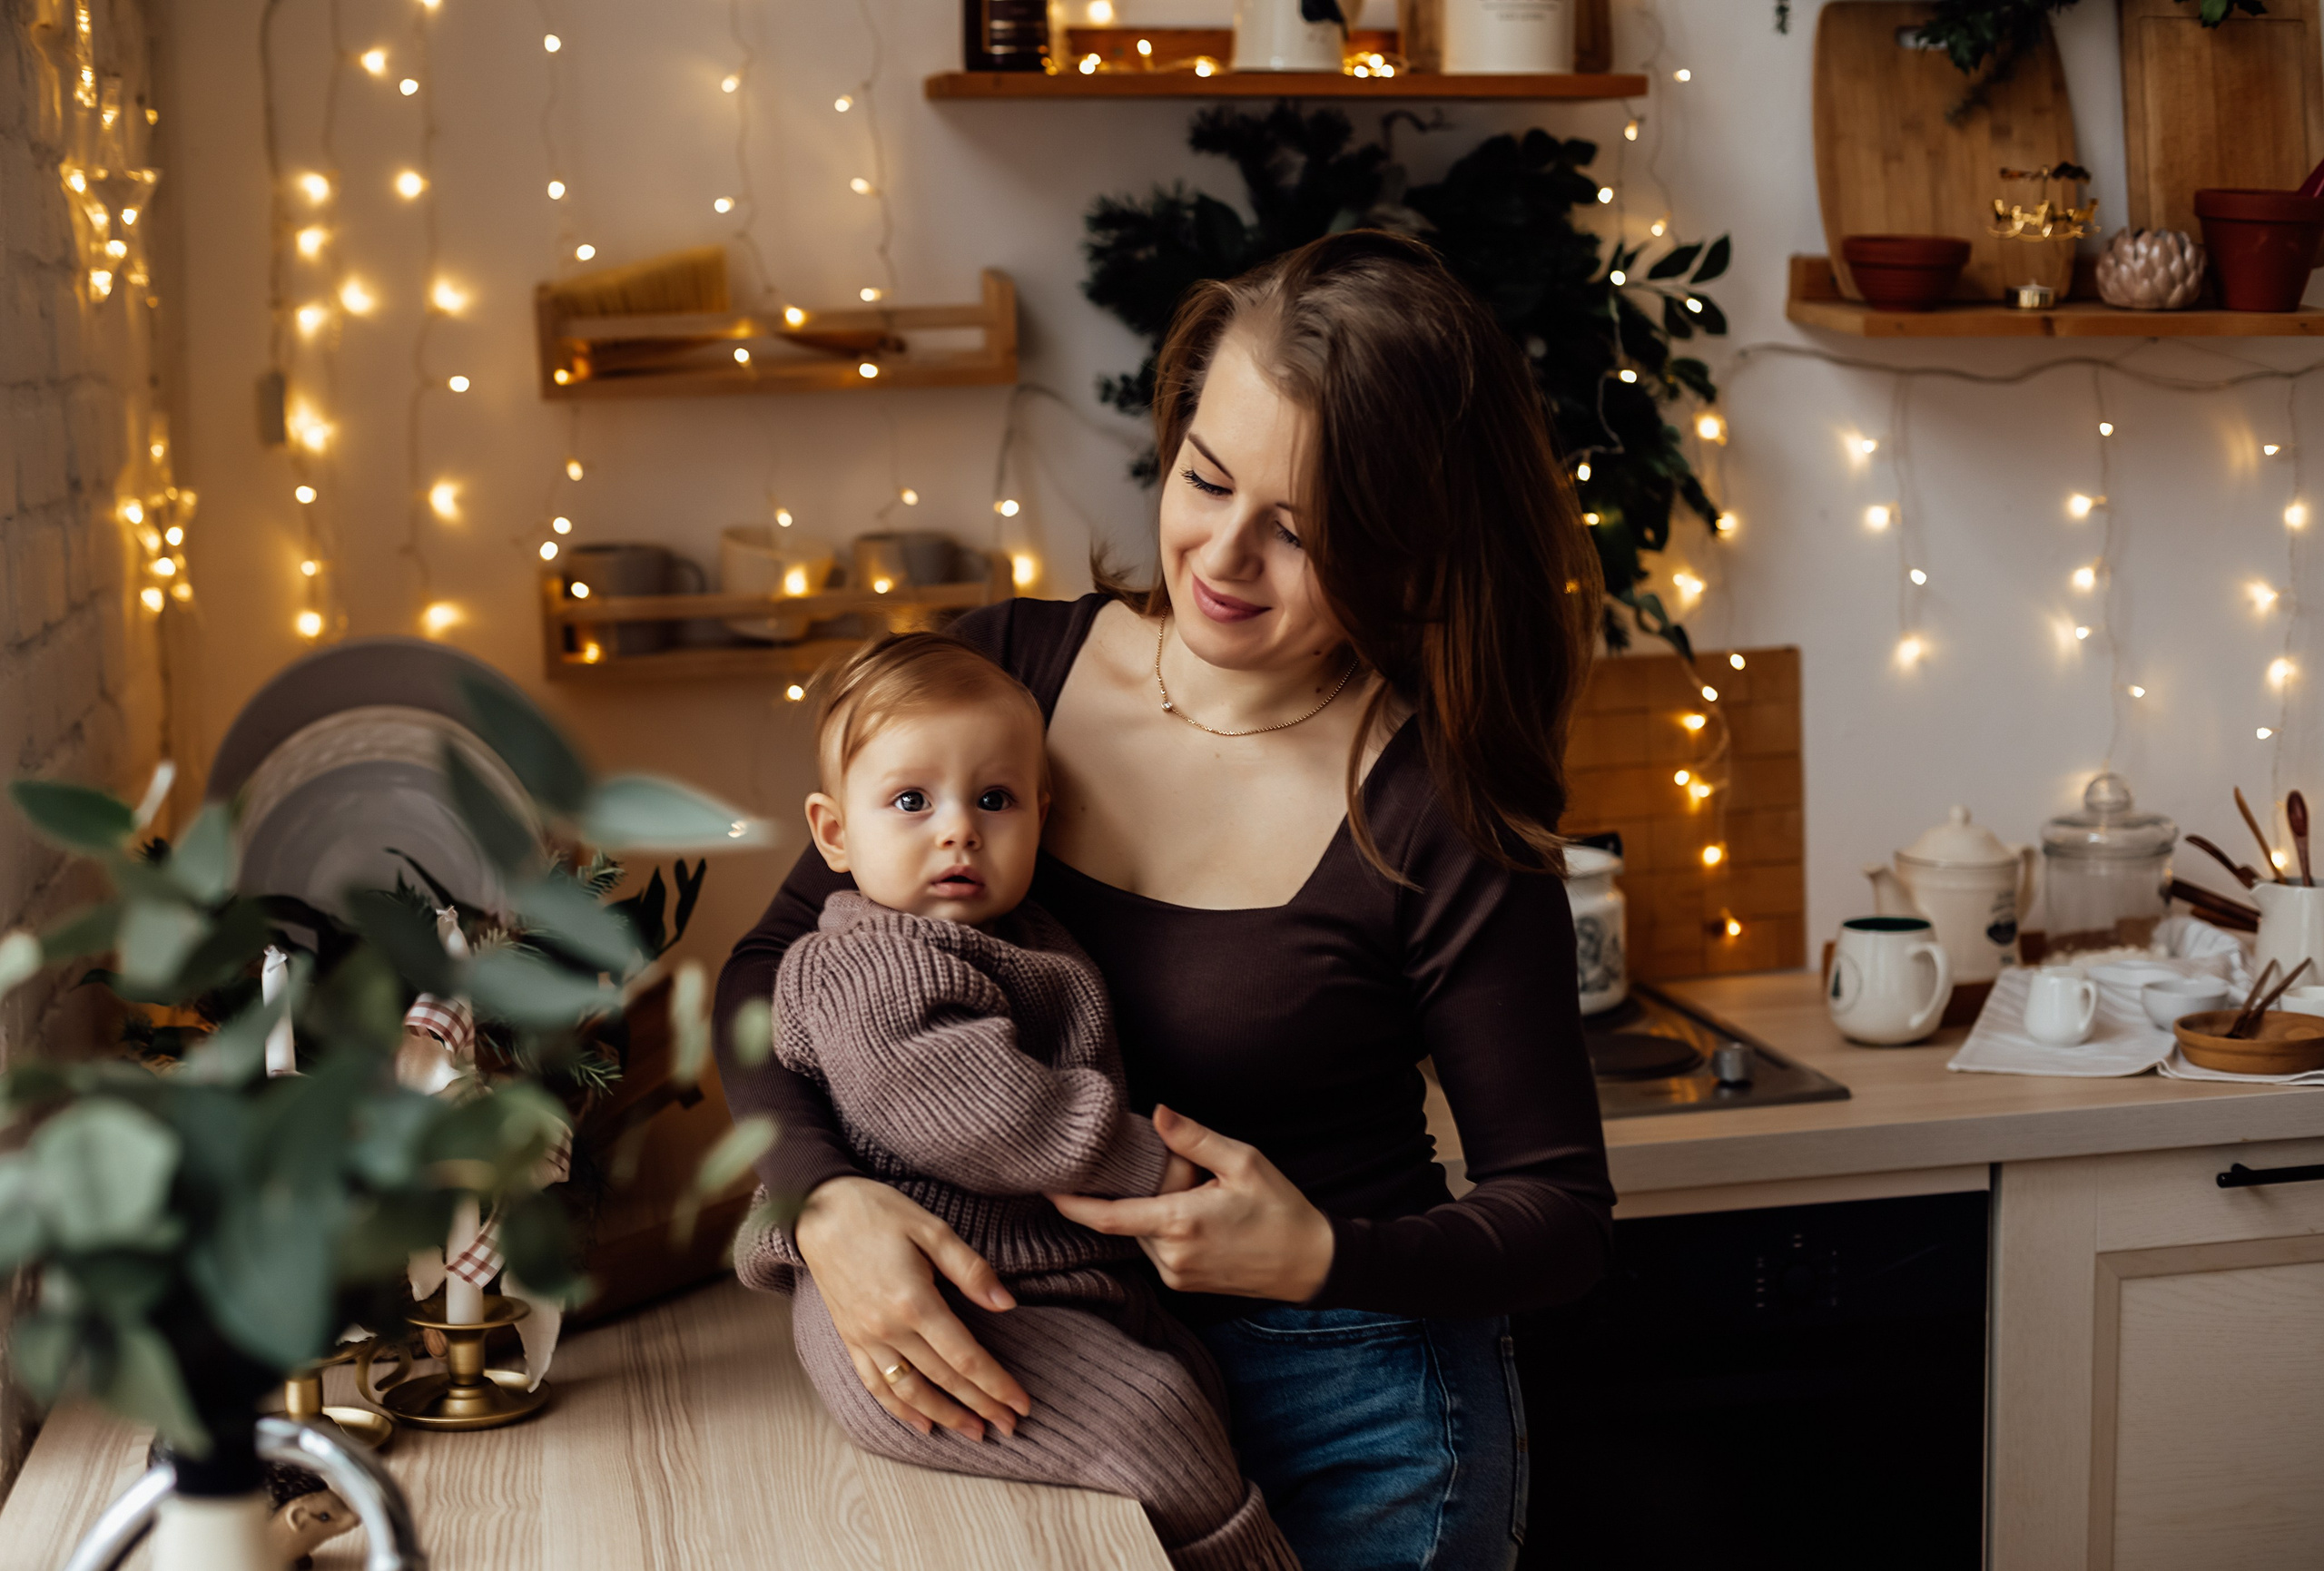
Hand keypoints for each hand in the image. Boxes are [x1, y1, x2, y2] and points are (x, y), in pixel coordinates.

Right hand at [792, 1176, 1031, 1441]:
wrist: (818, 1209)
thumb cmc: (878, 1212)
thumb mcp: (932, 1228)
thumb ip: (970, 1269)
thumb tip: (1007, 1304)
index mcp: (914, 1301)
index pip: (965, 1357)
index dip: (996, 1384)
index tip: (1021, 1404)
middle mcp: (888, 1328)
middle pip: (944, 1379)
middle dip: (980, 1406)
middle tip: (1010, 1427)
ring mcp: (865, 1337)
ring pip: (910, 1391)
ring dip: (945, 1416)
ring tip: (974, 1432)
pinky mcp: (849, 1338)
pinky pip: (875, 1384)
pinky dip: (899, 1409)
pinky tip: (922, 1424)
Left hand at [1049, 1106, 1335, 1300]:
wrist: (1310, 1263)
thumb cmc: (1281, 1209)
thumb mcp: (1243, 1161)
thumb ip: (1194, 1139)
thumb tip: (1158, 1113)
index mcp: (1180, 1224)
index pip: (1108, 1218)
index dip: (1072, 1204)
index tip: (1045, 1187)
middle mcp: (1171, 1257)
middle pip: (1125, 1220)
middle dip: (1128, 1193)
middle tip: (1158, 1170)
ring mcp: (1177, 1276)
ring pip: (1140, 1235)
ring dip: (1148, 1211)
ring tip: (1190, 1192)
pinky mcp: (1185, 1285)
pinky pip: (1157, 1250)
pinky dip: (1161, 1228)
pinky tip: (1194, 1213)